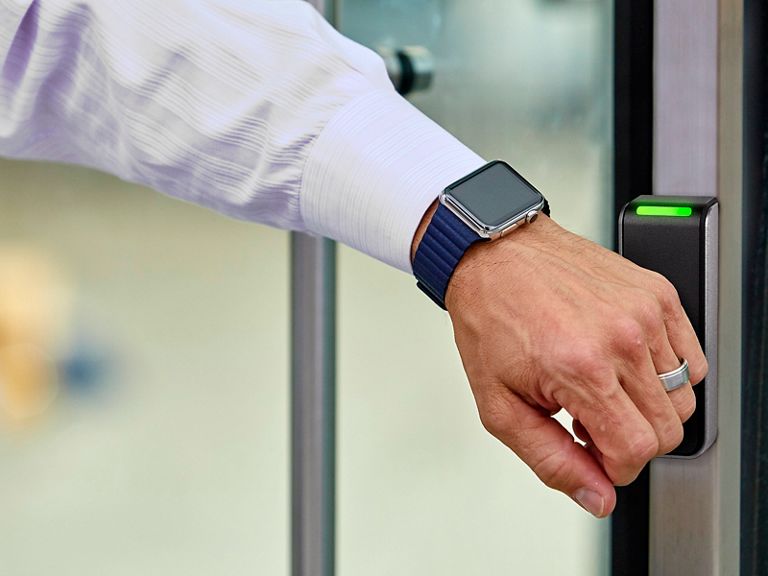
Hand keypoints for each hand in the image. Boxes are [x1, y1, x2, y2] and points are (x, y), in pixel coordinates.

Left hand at [413, 209, 706, 516]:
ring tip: (600, 387)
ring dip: (645, 407)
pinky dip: (664, 374)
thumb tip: (596, 497)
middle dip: (628, 439)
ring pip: (684, 397)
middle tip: (587, 417)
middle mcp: (623, 338)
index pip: (636, 451)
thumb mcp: (499, 404)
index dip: (611, 466)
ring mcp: (646, 312)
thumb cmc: (492, 318)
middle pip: (667, 430)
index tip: (588, 449)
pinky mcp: (658, 293)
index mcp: (582, 368)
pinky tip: (621, 364)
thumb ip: (550, 459)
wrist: (496, 254)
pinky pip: (691, 358)